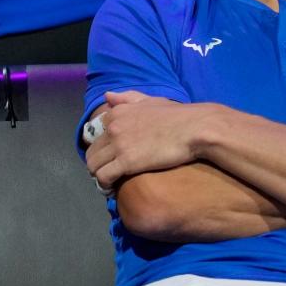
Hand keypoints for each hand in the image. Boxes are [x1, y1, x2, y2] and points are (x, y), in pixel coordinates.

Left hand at [85, 90, 208, 190]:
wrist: (194, 128)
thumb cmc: (177, 115)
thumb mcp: (150, 100)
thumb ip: (127, 98)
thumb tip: (107, 96)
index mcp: (116, 113)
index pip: (94, 134)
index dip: (101, 148)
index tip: (110, 157)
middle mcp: (113, 127)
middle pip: (92, 152)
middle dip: (98, 164)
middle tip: (109, 173)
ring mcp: (118, 144)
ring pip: (93, 166)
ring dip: (99, 176)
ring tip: (111, 183)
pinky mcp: (126, 162)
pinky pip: (103, 177)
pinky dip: (105, 185)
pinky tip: (113, 189)